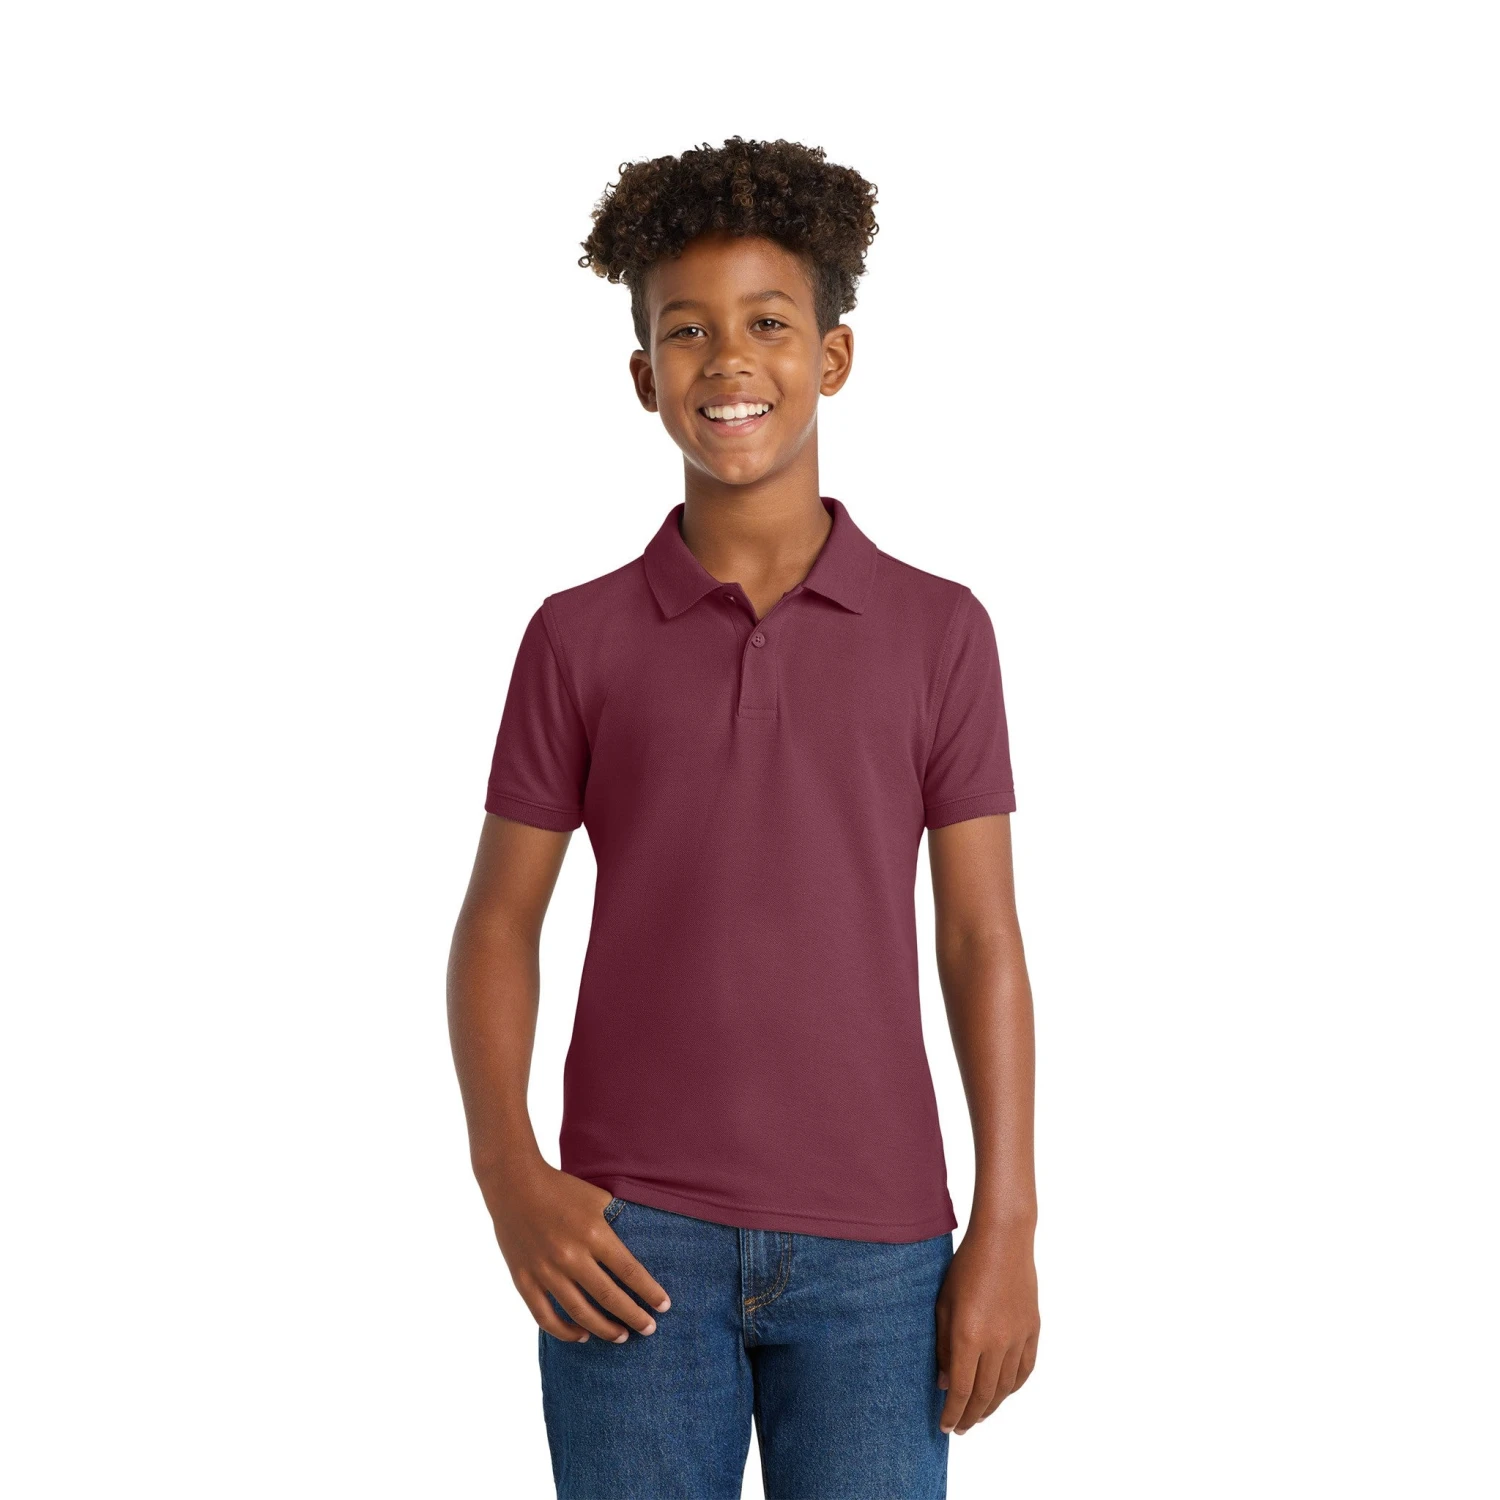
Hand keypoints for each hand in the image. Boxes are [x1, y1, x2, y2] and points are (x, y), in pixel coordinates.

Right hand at [482, 1157, 670, 1343]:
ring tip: (621, 1336)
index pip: (630, 1271)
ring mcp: (545, 1271)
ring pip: (580, 1313)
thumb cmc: (560, 1189)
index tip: (664, 1306)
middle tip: (649, 1329)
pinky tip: (581, 1336)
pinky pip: (545, 1317)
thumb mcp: (597, 1197)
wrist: (514, 1184)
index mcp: (594, 1233)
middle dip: (634, 1317)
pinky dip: (565, 1332)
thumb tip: (642, 1240)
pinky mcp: (524, 1280)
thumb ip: (618, 1219)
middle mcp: (571, 1256)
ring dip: (604, 1330)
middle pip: (609, 1298)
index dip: (649, 1292)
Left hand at [935, 1216, 1039, 1433]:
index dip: (952, 1413)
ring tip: (979, 1415)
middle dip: (970, 1416)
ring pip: (1005, 1387)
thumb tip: (944, 1383)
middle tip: (960, 1428)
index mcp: (968, 1336)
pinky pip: (1024, 1370)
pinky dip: (1012, 1387)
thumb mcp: (943, 1304)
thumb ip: (943, 1346)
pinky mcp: (1033, 1331)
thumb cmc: (965, 1268)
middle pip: (984, 1394)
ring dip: (991, 1406)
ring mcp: (1018, 1338)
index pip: (960, 1389)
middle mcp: (996, 1343)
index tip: (945, 1426)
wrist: (1003, 1241)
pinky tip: (1002, 1393)